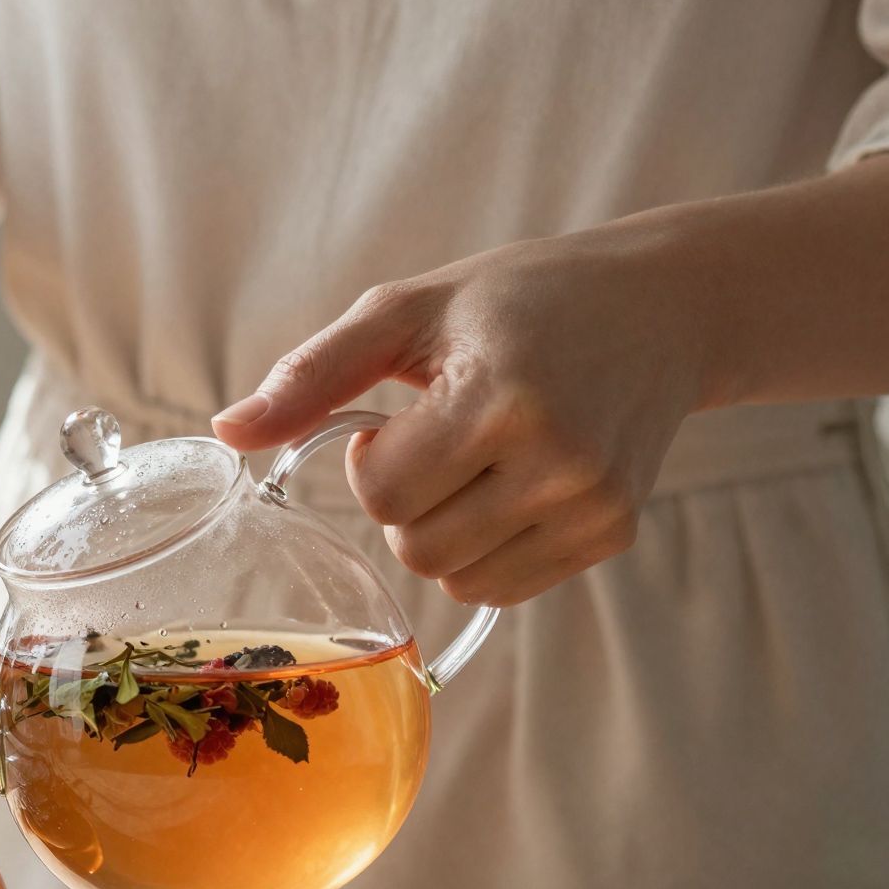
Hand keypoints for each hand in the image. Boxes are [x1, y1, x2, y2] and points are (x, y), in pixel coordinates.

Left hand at [212, 230, 705, 605]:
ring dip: (441, 532)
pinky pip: (501, 588)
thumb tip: (224, 432)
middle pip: (416, 547)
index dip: (368, 460)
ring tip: (476, 461)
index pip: (382, 493)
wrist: (664, 307)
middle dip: (401, 503)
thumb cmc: (517, 301)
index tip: (393, 417)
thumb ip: (311, 373)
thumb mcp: (406, 310)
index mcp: (504, 395)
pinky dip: (484, 550)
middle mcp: (561, 459)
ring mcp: (594, 505)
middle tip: (438, 440)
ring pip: (456, 579)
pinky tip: (510, 486)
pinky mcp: (613, 534)